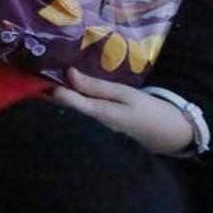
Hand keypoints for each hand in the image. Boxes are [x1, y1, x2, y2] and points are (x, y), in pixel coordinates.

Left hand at [51, 67, 194, 154]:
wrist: (170, 135)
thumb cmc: (147, 110)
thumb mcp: (123, 92)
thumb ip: (94, 85)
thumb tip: (68, 73)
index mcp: (98, 114)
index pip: (64, 100)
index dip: (51, 87)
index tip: (42, 73)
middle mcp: (91, 129)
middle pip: (61, 111)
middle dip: (49, 96)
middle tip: (41, 78)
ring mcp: (93, 137)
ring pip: (66, 118)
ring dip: (57, 104)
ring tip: (50, 87)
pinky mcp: (95, 140)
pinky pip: (75, 124)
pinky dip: (68, 113)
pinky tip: (66, 102)